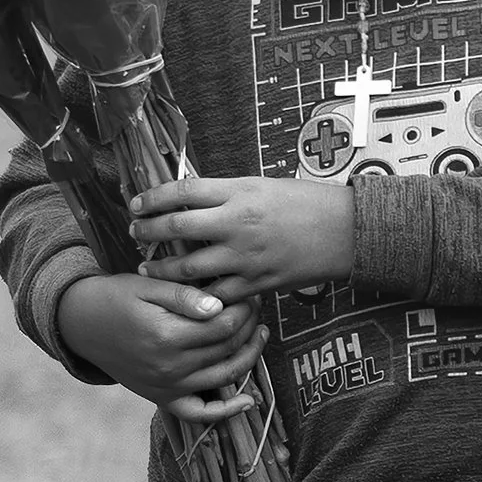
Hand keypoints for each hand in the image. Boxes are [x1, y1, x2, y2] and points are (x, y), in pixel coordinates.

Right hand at [56, 271, 267, 421]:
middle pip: (228, 349)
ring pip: (224, 377)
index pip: (224, 324)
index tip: (251, 294)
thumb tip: (219, 306)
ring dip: (249, 356)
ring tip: (259, 334)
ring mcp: (166, 387)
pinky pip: (199, 413)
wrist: (80, 324)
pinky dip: (225, 412)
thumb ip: (184, 296)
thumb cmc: (115, 298)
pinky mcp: (162, 398)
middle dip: (249, 326)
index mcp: (166, 335)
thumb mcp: (147, 286)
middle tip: (257, 307)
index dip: (245, 308)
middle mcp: (169, 367)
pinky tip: (248, 401)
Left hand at [130, 173, 356, 297]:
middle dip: (148, 232)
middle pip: (177, 228)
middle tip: (135, 234)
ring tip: (148, 270)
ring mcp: (246, 257)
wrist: (346, 231)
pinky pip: (217, 295)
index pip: (182, 191)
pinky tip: (184, 296)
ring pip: (189, 268)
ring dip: (162, 270)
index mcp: (239, 192)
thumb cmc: (306, 202)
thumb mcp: (262, 185)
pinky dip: (197, 296)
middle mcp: (238, 223)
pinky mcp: (257, 283)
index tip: (137, 203)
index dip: (153, 197)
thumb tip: (189, 198)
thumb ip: (226, 193)